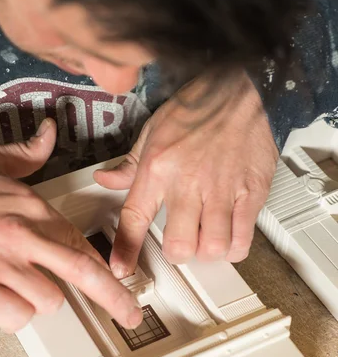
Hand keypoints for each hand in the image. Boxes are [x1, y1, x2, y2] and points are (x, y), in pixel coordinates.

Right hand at [0, 119, 141, 331]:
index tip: (122, 279)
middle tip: (128, 314)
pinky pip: (15, 316)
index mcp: (29, 208)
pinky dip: (12, 315)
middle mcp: (22, 237)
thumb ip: (24, 155)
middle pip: (82, 272)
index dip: (106, 266)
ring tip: (21, 289)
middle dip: (113, 298)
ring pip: (48, 300)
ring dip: (40, 300)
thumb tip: (48, 135)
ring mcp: (0, 265)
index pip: (81, 241)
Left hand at [95, 72, 277, 276]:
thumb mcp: (152, 132)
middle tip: (180, 247)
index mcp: (158, 168)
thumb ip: (128, 164)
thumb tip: (105, 180)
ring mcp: (222, 189)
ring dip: (208, 253)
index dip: (126, 249)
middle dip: (178, 255)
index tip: (122, 268)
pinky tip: (229, 239)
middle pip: (180, 245)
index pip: (135, 218)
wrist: (239, 87)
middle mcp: (188, 182)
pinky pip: (243, 237)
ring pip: (214, 247)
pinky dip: (235, 248)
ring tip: (206, 242)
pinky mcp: (251, 191)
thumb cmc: (197, 108)